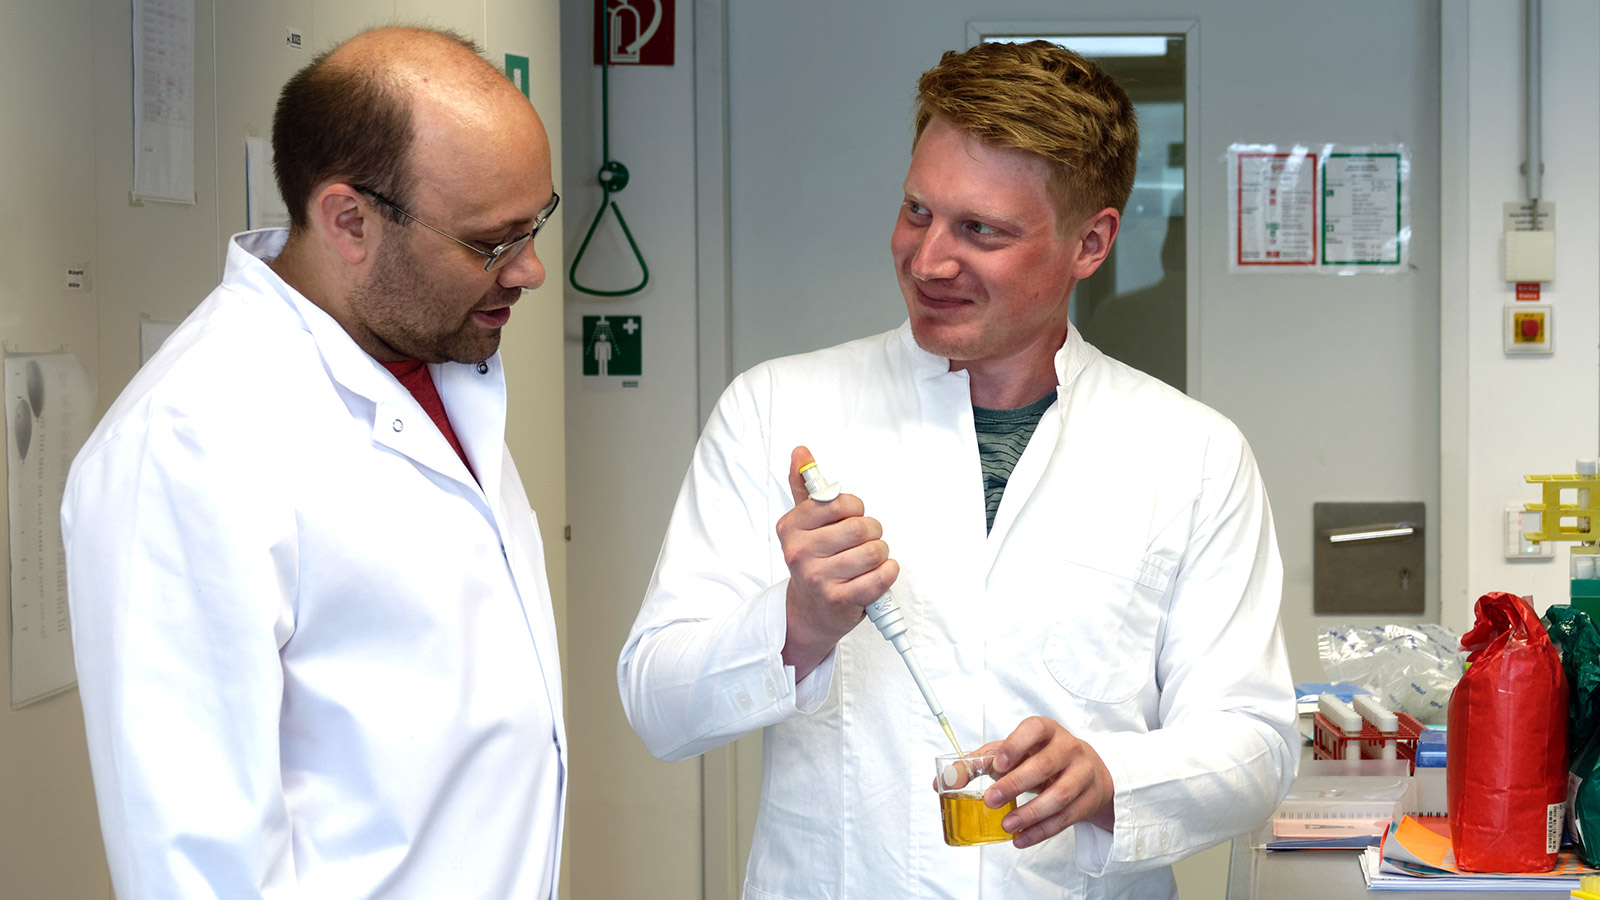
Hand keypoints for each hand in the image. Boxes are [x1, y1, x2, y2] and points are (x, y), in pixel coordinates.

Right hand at [776, 446, 898, 678]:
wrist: (808, 612)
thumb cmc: (812, 560)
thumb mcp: (803, 523)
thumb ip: (804, 486)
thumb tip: (800, 452)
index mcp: (791, 527)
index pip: (838, 502)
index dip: (855, 508)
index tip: (850, 517)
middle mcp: (800, 553)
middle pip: (861, 527)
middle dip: (872, 532)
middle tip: (863, 542)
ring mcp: (818, 579)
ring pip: (874, 551)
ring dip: (880, 554)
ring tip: (867, 561)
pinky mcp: (839, 601)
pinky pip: (881, 577)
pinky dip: (887, 573)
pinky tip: (878, 574)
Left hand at [981, 716, 1114, 847]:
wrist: (1086, 771)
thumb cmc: (1040, 757)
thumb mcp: (1012, 753)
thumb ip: (978, 763)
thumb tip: (944, 780)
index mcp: (1046, 730)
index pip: (1034, 729)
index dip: (1016, 745)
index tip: (997, 764)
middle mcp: (1068, 747)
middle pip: (1044, 765)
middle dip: (1015, 784)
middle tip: (990, 801)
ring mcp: (1082, 773)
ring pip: (1059, 795)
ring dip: (1030, 813)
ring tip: (1007, 825)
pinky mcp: (1088, 799)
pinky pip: (1066, 818)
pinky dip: (1042, 831)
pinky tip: (1021, 838)